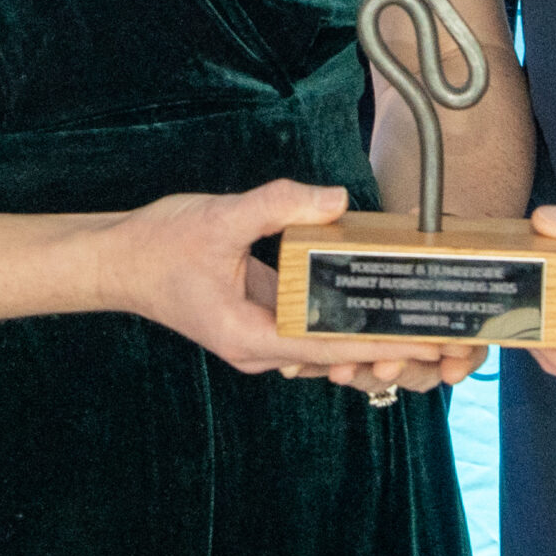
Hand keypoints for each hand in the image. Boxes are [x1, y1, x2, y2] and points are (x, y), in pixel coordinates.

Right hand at [101, 178, 474, 396]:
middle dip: (384, 347)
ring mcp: (257, 335)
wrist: (115, 260)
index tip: (426, 345)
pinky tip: (368, 298)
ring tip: (417, 324)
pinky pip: (306, 322)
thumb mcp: (221, 218)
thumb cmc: (158, 246)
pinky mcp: (256, 316)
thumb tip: (336, 200)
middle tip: (439, 337)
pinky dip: (338, 316)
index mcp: (252, 337)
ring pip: (321, 343)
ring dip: (364, 335)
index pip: (330, 348)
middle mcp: (258, 347)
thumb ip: (279, 205)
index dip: (381, 346)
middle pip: (333, 354)